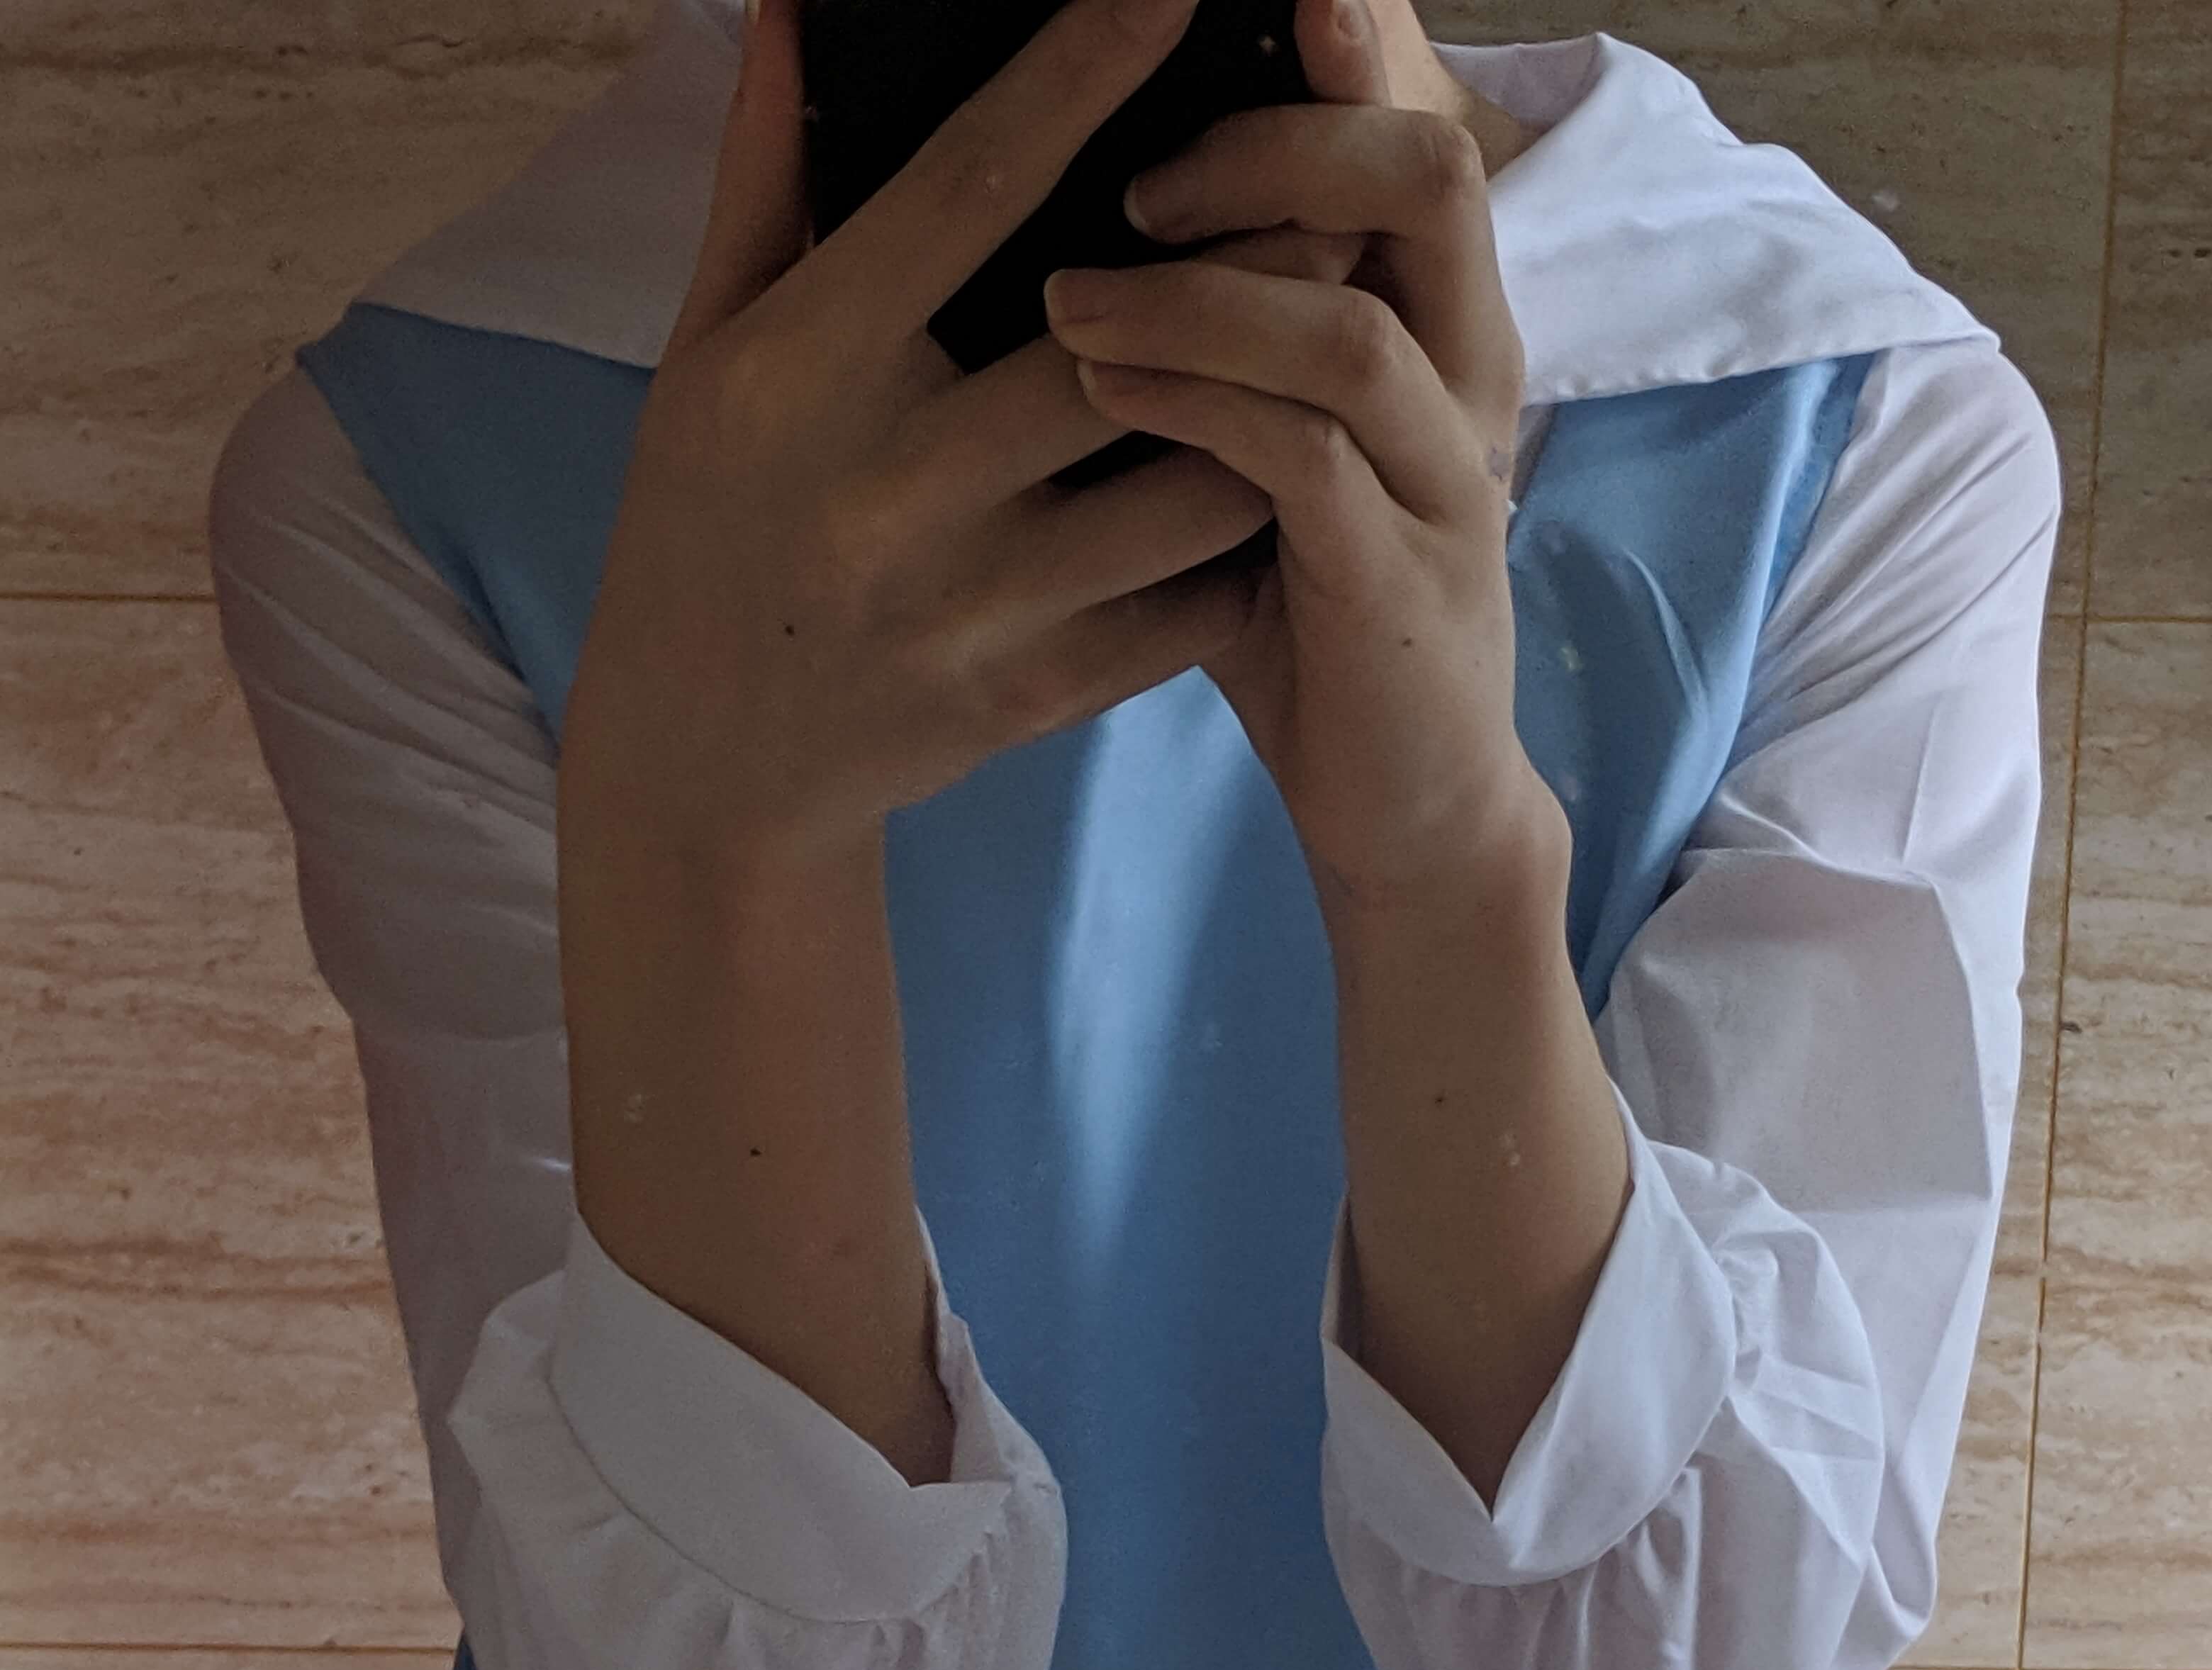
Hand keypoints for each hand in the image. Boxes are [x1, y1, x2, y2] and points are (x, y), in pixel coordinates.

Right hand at [559, 0, 1370, 879]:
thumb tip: (795, 3)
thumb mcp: (708, 348)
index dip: (1079, 76)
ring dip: (1277, 415)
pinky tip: (1292, 496)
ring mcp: (970, 605)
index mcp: (806, 371)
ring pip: (1186, 491)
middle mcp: (892, 487)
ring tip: (1339, 348)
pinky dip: (1249, 551)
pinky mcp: (1028, 697)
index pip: (967, 192)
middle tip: (1336, 192)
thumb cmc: (704, 525)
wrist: (706, 765)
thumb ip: (767, 177)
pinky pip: (1185, 614)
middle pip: (1121, 345)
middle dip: (1244, 264)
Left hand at [1041, 0, 1567, 914]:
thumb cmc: (1305, 612)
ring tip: (1067, 291)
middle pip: (1425, 179)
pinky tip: (1102, 379)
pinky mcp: (1397, 581)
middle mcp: (1467, 376)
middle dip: (1279, 135)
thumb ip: (1211, 330)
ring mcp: (1445, 480)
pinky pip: (1304, 457)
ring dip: (1201, 287)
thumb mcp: (1258, 443)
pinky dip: (1195, 402)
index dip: (1353, 47)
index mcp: (1439, 322)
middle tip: (1132, 168)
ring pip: (1351, 321)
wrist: (1402, 803)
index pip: (1415, 135)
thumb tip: (1070, 215)